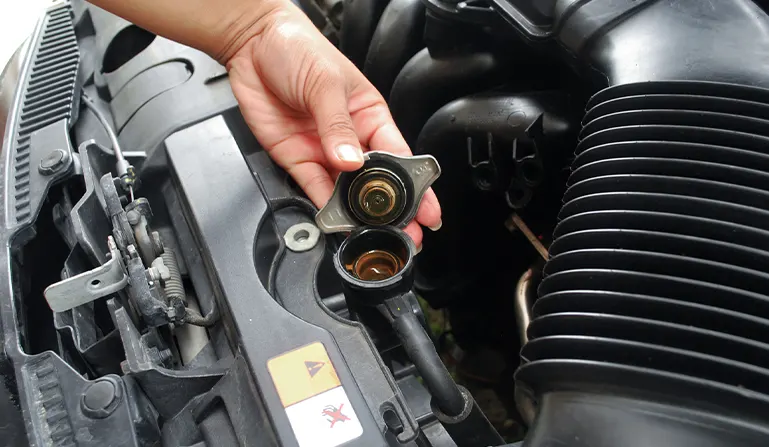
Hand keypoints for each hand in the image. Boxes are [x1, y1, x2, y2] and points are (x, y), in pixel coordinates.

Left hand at [224, 3, 440, 246]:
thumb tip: (351, 161)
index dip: (416, 184)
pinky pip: (313, 188)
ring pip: (345, 191)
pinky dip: (323, 207)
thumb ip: (337, 126)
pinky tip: (335, 220)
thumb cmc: (298, 48)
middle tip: (405, 234)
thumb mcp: (326, 83)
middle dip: (391, 210)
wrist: (252, 43)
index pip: (399, 155)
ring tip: (370, 234)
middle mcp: (350, 137)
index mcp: (370, 115)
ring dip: (357, 214)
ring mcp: (323, 150)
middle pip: (375, 181)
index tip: (427, 209)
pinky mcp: (296, 158)